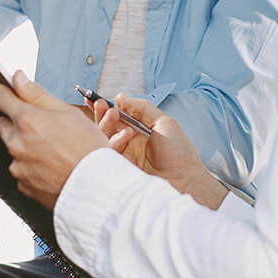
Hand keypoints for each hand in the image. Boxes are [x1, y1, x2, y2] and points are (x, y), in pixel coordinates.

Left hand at [0, 70, 109, 207]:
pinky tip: (52, 168)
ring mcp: (18, 166)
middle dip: (17, 123)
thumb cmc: (88, 150)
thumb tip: (19, 79)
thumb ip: (37, 94)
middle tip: (43, 128)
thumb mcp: (67, 113)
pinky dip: (32, 167)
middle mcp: (17, 143)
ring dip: (26, 147)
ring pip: (14, 150)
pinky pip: (22, 171)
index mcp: (27, 120)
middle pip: (4, 126)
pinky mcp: (22, 185)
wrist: (97, 189)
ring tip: (55, 152)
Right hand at [99, 95, 224, 206]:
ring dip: (106, 123)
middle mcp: (129, 143)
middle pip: (106, 127)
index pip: (117, 117)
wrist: (184, 180)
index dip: (104, 108)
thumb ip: (142, 108)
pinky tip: (126, 135)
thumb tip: (120, 97)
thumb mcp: (164, 122)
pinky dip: (114, 140)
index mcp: (139, 131)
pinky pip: (108, 152)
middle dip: (102, 114)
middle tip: (102, 105)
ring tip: (114, 115)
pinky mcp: (119, 168)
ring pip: (104, 138)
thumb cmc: (179, 153)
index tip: (93, 98)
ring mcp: (123, 156)